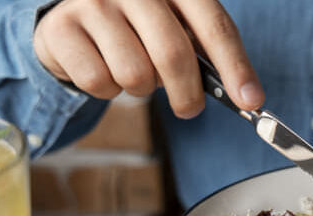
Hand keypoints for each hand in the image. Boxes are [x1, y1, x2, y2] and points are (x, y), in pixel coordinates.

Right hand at [33, 0, 263, 117]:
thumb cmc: (138, 30)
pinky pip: (99, 81)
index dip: (235, 67)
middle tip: (189, 109)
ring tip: (132, 72)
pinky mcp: (61, 27)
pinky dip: (107, 91)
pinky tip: (102, 69)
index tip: (251, 101)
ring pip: (135, 74)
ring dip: (140, 90)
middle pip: (173, 54)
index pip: (214, 25)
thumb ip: (205, 54)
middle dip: (187, 94)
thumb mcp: (175, 29)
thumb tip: (245, 97)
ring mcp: (94, 3)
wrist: (73, 20)